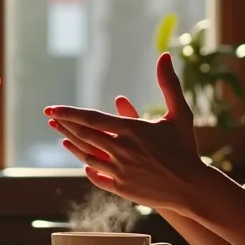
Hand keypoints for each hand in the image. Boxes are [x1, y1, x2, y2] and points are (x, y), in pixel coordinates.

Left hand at [46, 53, 207, 210]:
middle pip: (84, 136)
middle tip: (50, 118)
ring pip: (87, 156)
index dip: (69, 113)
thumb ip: (169, 84)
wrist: (193, 188)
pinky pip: (98, 177)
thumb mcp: (180, 113)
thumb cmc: (186, 148)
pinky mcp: (122, 189)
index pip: (92, 119)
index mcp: (132, 130)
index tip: (51, 109)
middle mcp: (122, 150)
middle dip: (65, 126)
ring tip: (61, 137)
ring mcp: (119, 171)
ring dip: (72, 145)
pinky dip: (88, 168)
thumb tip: (165, 55)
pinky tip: (83, 162)